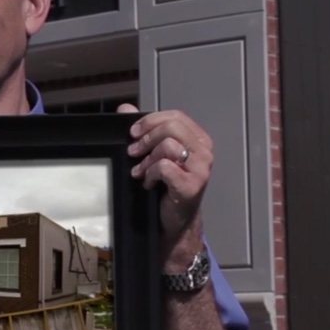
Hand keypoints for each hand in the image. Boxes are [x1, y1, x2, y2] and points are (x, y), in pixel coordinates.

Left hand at [119, 104, 213, 269]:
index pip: (176, 116)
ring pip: (168, 146)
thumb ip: (143, 130)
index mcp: (198, 139)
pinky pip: (164, 167)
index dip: (151, 121)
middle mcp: (204, 151)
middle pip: (171, 127)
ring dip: (147, 159)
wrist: (174, 221)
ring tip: (141, 172)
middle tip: (133, 152)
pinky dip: (150, 174)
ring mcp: (201, 169)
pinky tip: (148, 183)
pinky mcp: (192, 185)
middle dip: (146, 138)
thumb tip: (125, 108)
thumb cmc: (166, 186)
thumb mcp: (154, 154)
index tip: (133, 132)